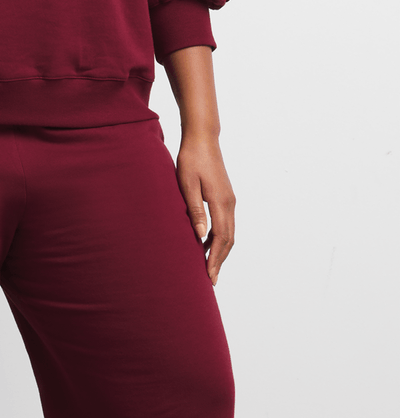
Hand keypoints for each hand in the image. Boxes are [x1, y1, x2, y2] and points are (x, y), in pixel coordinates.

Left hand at [175, 135, 235, 285]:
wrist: (202, 138)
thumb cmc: (191, 158)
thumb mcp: (188, 183)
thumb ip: (195, 209)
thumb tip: (201, 235)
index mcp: (221, 202)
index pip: (221, 238)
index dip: (215, 259)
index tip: (209, 276)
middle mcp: (229, 203)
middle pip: (228, 240)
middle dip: (219, 260)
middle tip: (210, 280)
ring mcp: (229, 199)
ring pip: (229, 232)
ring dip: (220, 250)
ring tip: (208, 266)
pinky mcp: (225, 195)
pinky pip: (225, 223)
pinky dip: (219, 237)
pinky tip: (205, 242)